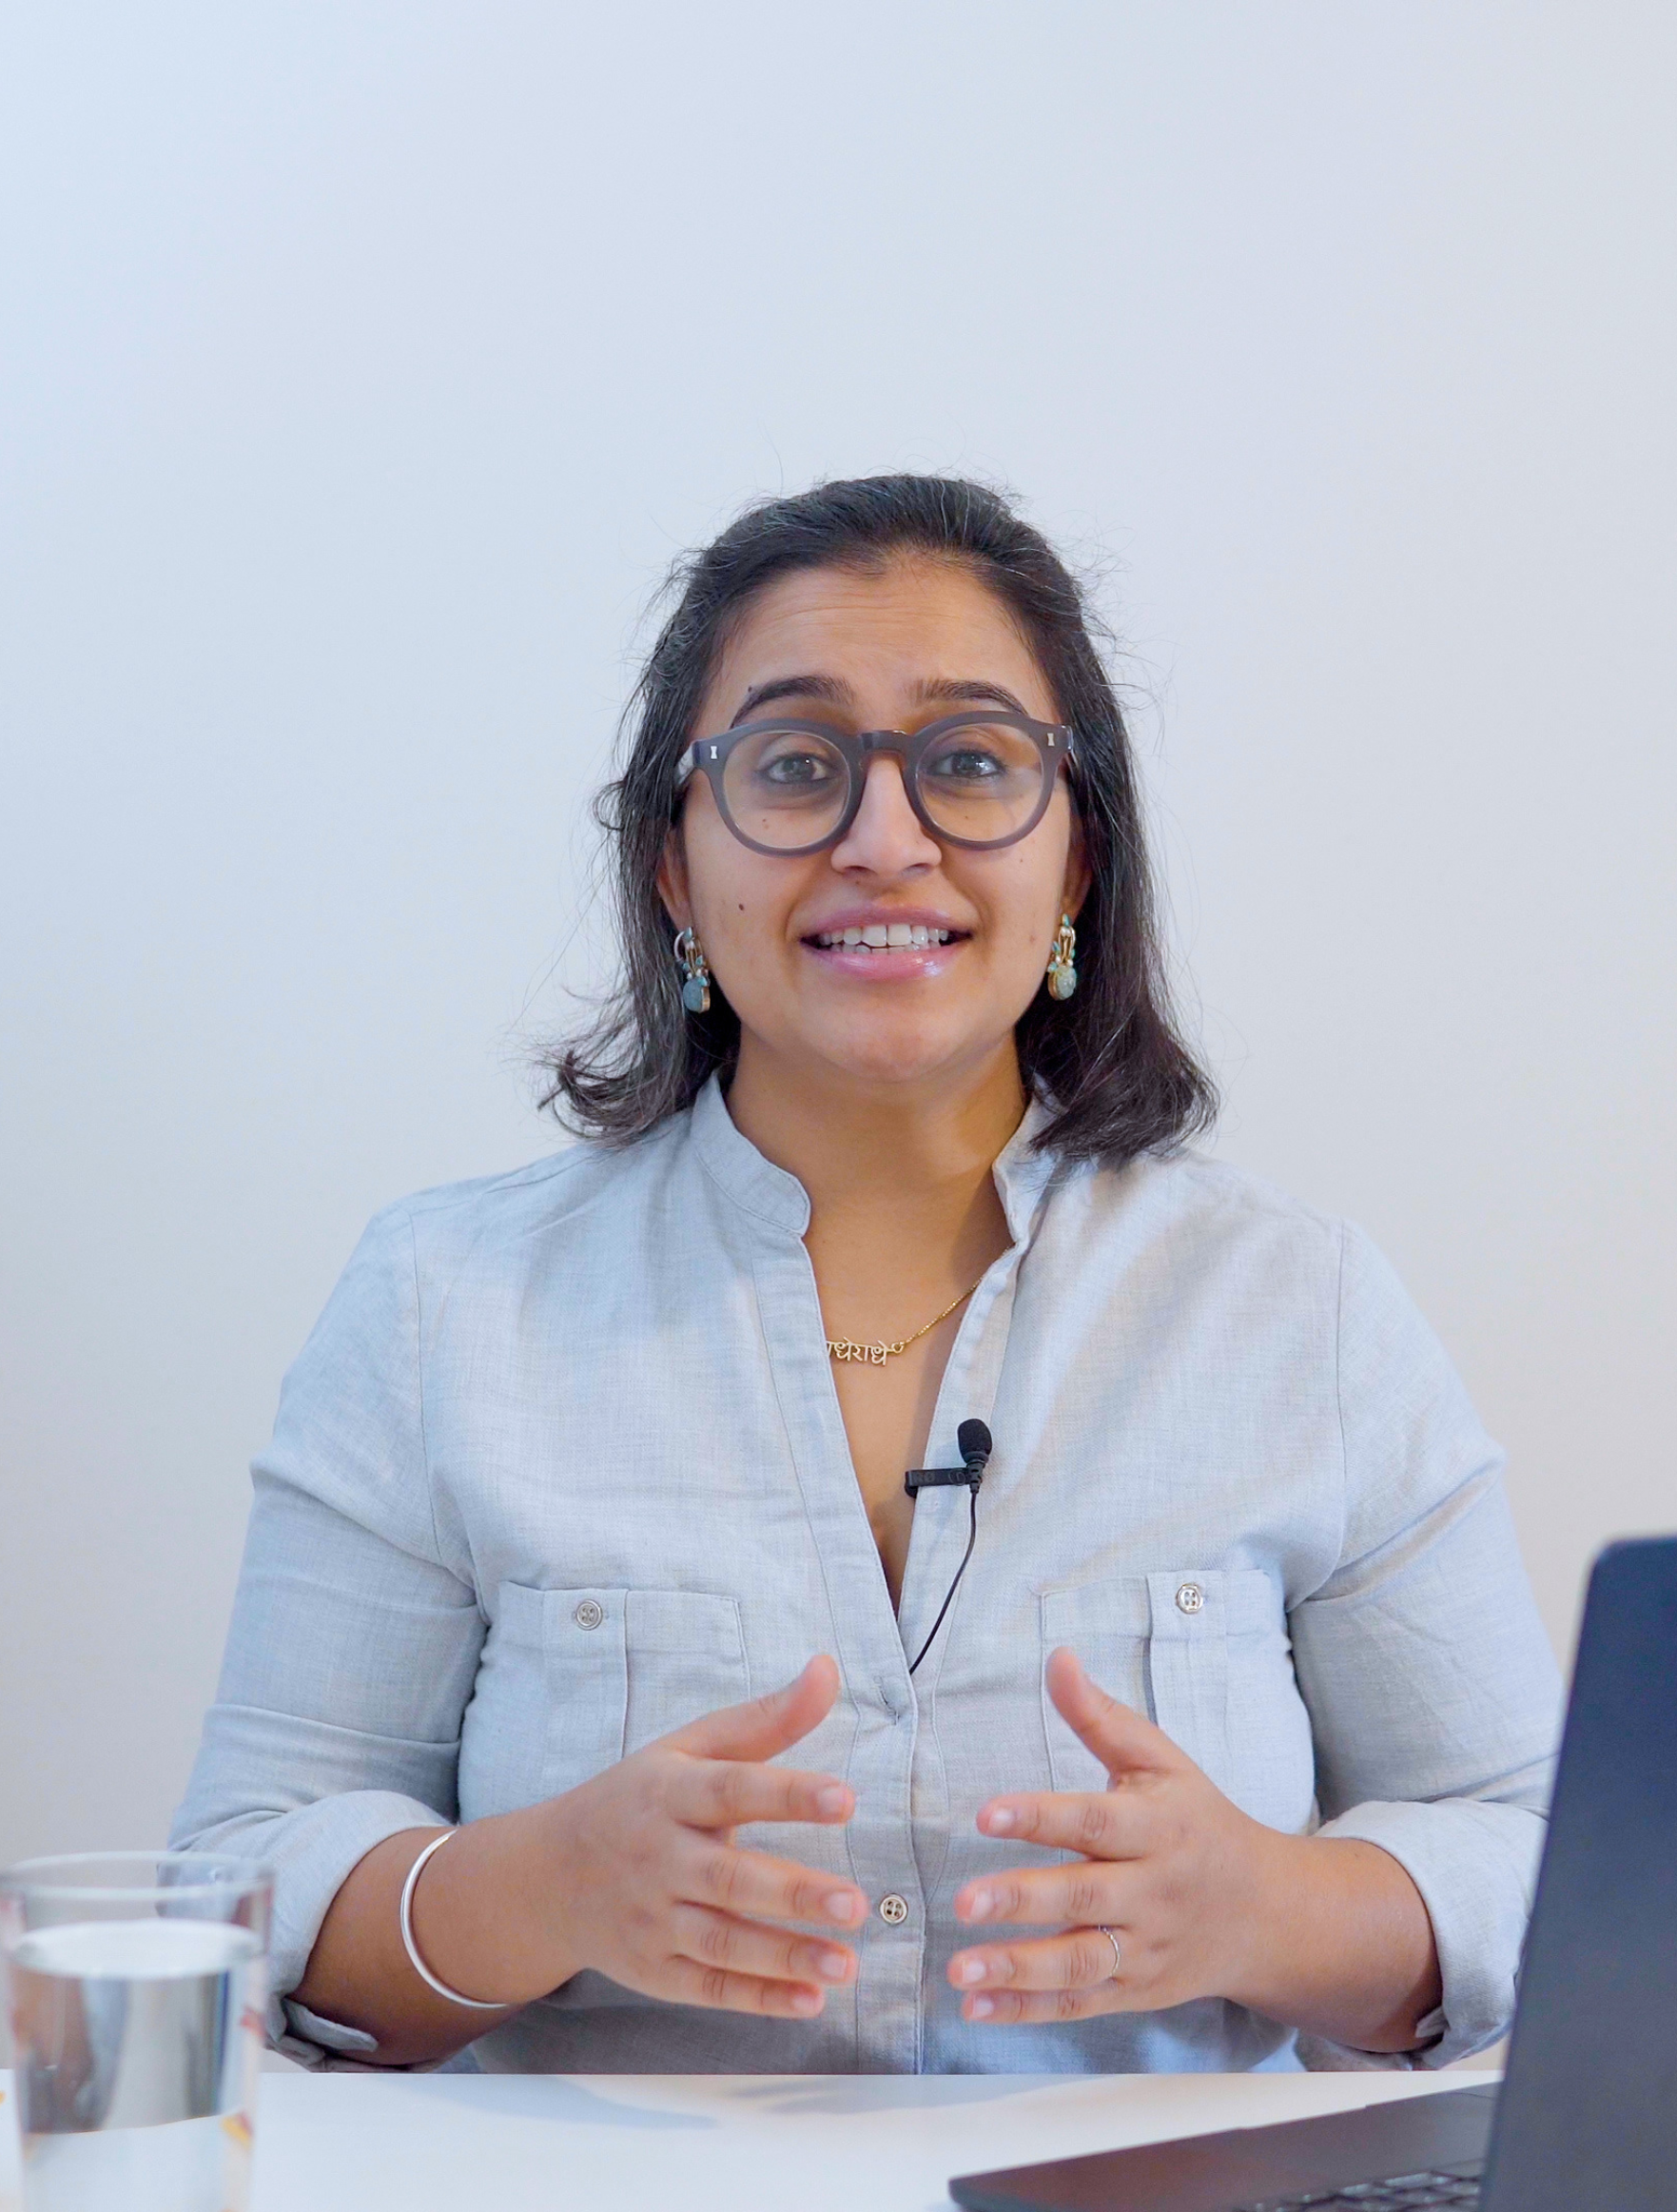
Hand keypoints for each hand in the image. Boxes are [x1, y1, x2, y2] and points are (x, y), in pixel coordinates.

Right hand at [421, 1655, 867, 2020]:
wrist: (549, 1876)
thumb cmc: (640, 1800)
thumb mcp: (690, 1748)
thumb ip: (765, 1719)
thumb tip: (828, 1668)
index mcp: (669, 1793)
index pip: (732, 1790)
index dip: (788, 1794)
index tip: (846, 1798)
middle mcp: (658, 1859)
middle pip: (728, 1878)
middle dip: (792, 1894)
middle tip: (856, 1904)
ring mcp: (652, 1920)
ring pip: (721, 1943)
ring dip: (785, 1957)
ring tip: (847, 1964)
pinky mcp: (654, 1971)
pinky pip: (708, 1989)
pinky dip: (759, 2000)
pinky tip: (811, 2001)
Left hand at [947, 1646, 1278, 2024]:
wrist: (1267, 1911)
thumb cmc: (1200, 1821)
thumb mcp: (1161, 1761)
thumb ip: (1101, 1717)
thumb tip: (1057, 1659)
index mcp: (1157, 1826)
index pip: (1095, 1820)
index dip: (1041, 1817)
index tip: (986, 1813)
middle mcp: (1153, 1890)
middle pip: (1085, 1897)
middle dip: (1023, 1902)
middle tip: (965, 1903)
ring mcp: (1147, 1947)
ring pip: (1083, 1963)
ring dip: (1018, 1970)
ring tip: (960, 1968)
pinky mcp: (1137, 1991)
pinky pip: (1081, 2004)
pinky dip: (1029, 2011)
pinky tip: (978, 2009)